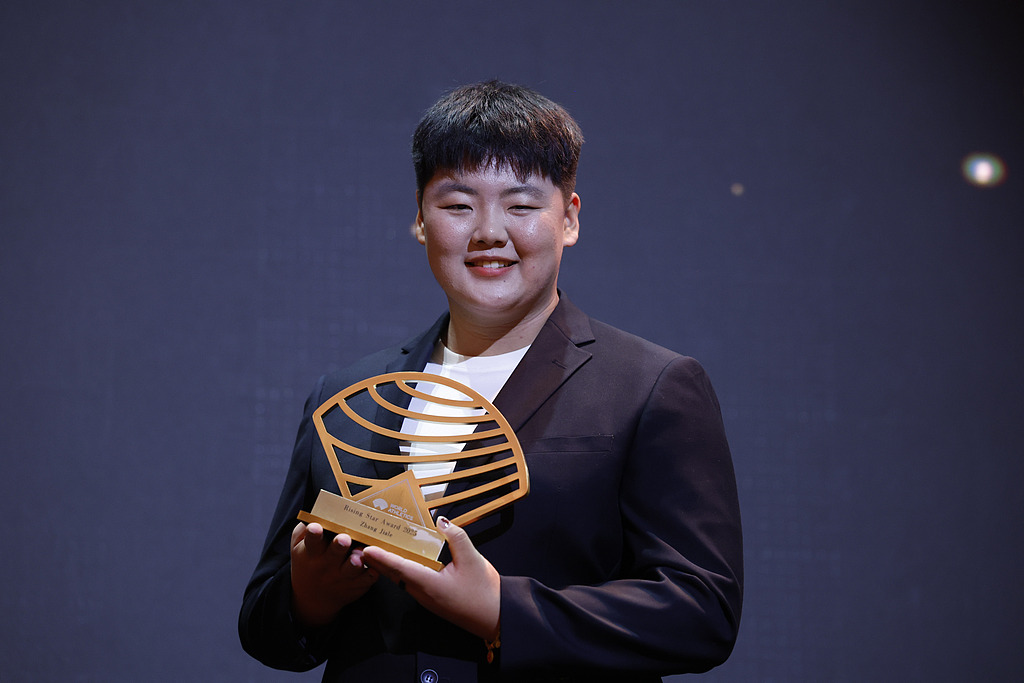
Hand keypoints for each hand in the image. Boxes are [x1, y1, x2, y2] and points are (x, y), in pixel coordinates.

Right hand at [289, 522, 378, 627]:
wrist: (313, 597)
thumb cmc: (309, 562)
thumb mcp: (299, 546)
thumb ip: (306, 529)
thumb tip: (318, 510)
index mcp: (311, 552)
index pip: (311, 541)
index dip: (314, 534)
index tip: (316, 527)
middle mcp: (327, 565)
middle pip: (334, 553)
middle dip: (339, 545)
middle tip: (343, 538)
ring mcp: (343, 576)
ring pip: (352, 568)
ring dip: (356, 561)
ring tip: (358, 556)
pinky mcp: (358, 584)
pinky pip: (368, 578)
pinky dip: (373, 572)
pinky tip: (376, 565)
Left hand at [361, 517, 499, 639]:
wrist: (495, 617)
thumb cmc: (484, 592)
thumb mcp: (473, 559)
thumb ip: (456, 538)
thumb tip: (441, 522)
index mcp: (429, 584)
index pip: (399, 568)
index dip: (382, 557)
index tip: (366, 549)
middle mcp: (422, 593)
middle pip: (394, 575)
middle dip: (377, 561)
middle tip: (364, 546)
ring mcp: (426, 598)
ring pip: (400, 579)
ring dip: (388, 566)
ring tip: (377, 550)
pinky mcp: (431, 598)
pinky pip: (409, 582)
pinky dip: (400, 570)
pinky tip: (401, 561)